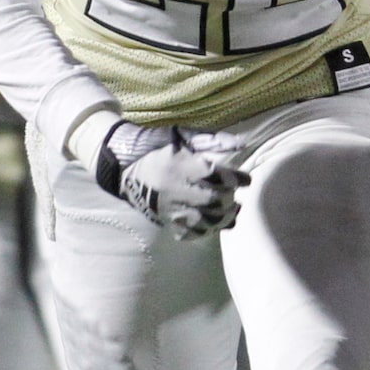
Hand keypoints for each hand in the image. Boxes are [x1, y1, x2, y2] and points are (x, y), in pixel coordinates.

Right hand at [94, 122, 250, 238]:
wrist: (123, 168)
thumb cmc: (156, 147)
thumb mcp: (181, 136)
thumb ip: (211, 140)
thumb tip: (241, 143)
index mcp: (178, 165)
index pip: (214, 175)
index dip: (235, 179)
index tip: (246, 179)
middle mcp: (174, 189)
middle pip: (211, 200)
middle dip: (229, 198)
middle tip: (235, 193)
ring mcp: (169, 208)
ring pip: (203, 221)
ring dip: (223, 217)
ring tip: (231, 209)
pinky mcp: (166, 221)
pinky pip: (191, 233)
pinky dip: (208, 230)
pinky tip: (216, 222)